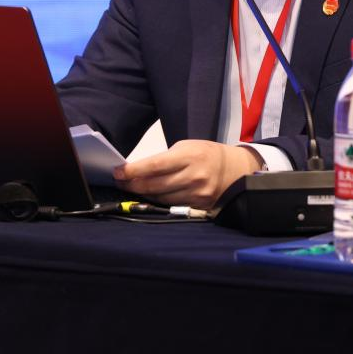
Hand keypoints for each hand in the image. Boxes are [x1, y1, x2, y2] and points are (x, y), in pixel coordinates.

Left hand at [113, 140, 262, 208]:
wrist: (234, 169)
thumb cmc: (205, 154)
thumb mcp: (187, 147)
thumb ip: (164, 159)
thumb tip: (138, 169)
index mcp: (189, 156)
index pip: (154, 166)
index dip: (133, 171)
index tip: (117, 172)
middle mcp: (193, 176)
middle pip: (154, 185)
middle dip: (132, 184)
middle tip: (119, 181)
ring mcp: (197, 194)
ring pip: (160, 198)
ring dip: (141, 194)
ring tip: (130, 188)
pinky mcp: (199, 206)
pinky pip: (171, 205)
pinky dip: (157, 201)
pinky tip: (148, 196)